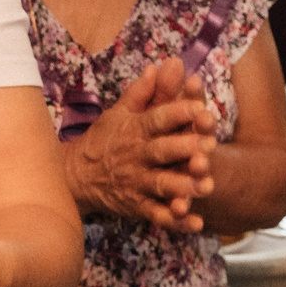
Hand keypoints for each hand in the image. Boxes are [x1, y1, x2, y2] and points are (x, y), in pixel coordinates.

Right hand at [63, 57, 216, 229]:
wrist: (76, 176)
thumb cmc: (105, 139)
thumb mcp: (120, 112)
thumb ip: (145, 91)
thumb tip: (165, 64)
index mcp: (135, 129)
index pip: (156, 118)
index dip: (176, 112)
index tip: (198, 106)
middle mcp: (136, 156)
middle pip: (161, 151)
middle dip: (184, 149)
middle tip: (209, 147)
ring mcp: (136, 183)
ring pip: (161, 185)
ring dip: (183, 186)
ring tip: (205, 186)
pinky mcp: (137, 206)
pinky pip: (158, 215)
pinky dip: (177, 220)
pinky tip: (196, 222)